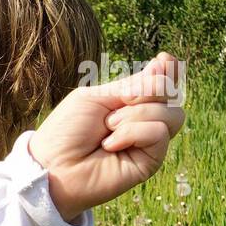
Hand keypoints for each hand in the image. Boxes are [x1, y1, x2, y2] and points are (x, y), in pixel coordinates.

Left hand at [28, 51, 185, 221]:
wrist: (53, 166)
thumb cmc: (66, 131)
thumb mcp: (96, 98)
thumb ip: (131, 85)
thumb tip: (163, 64)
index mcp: (129, 102)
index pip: (162, 81)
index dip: (170, 69)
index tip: (163, 59)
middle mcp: (143, 120)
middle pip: (170, 94)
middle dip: (146, 91)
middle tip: (115, 106)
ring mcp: (148, 142)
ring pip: (172, 114)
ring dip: (135, 115)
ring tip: (107, 128)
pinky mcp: (150, 162)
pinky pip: (159, 133)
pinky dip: (132, 133)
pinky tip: (110, 145)